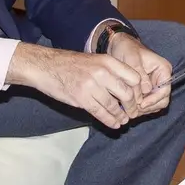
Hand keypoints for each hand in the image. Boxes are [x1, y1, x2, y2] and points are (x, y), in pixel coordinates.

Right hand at [7, 43, 144, 129]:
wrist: (45, 66)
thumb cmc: (70, 64)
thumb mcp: (94, 60)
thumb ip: (110, 71)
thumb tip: (128, 88)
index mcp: (108, 61)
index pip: (134, 77)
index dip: (139, 91)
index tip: (139, 99)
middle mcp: (102, 72)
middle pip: (127, 94)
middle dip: (132, 106)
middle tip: (134, 113)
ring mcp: (91, 85)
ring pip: (114, 106)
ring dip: (121, 116)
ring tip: (124, 121)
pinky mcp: (81, 98)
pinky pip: (100, 112)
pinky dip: (110, 121)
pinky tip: (114, 124)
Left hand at [107, 32, 172, 115]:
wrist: (118, 46)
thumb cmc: (126, 48)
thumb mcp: (132, 58)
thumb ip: (139, 74)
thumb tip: (146, 91)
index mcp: (163, 70)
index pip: (164, 91)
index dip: (154, 100)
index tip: (140, 105)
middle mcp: (162, 79)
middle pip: (162, 100)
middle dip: (148, 107)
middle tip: (133, 110)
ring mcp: (154, 85)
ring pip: (154, 104)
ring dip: (143, 109)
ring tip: (129, 109)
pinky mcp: (147, 90)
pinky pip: (147, 103)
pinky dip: (139, 107)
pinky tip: (128, 106)